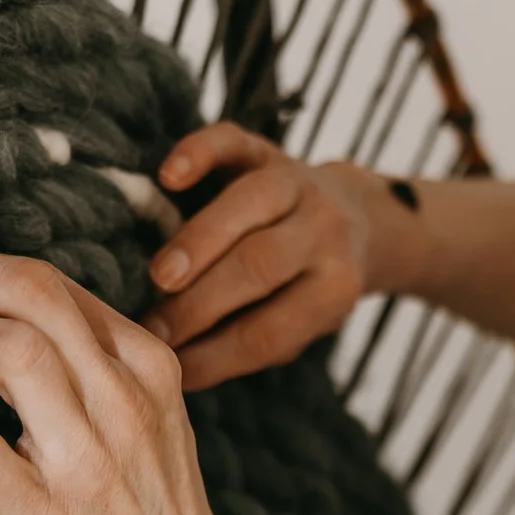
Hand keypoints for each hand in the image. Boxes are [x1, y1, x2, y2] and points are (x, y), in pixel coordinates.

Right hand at [146, 122, 388, 389]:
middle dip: (203, 303)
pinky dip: (201, 153)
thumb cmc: (308, 288)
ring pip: (251, 203)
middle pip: (262, 265)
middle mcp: (323, 232)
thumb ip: (249, 342)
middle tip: (155, 330)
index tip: (174, 371)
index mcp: (333, 289)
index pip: (271, 330)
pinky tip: (168, 176)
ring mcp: (296, 184)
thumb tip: (180, 371)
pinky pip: (235, 143)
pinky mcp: (267, 150)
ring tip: (159, 276)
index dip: (219, 355)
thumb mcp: (299, 326)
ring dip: (200, 240)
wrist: (359, 219)